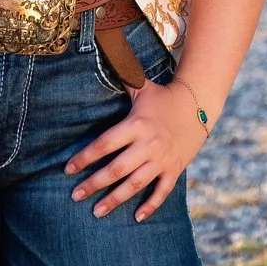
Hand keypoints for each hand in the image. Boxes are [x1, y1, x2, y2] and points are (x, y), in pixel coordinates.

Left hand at [65, 80, 208, 221]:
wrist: (199, 104)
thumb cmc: (163, 96)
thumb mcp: (141, 87)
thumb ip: (121, 77)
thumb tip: (103, 49)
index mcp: (135, 125)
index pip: (104, 145)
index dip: (84, 158)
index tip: (68, 169)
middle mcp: (147, 144)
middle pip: (115, 169)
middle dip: (93, 184)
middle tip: (75, 195)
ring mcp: (162, 159)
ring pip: (134, 184)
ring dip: (115, 199)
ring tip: (96, 211)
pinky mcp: (174, 168)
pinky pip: (161, 191)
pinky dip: (150, 205)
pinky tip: (136, 217)